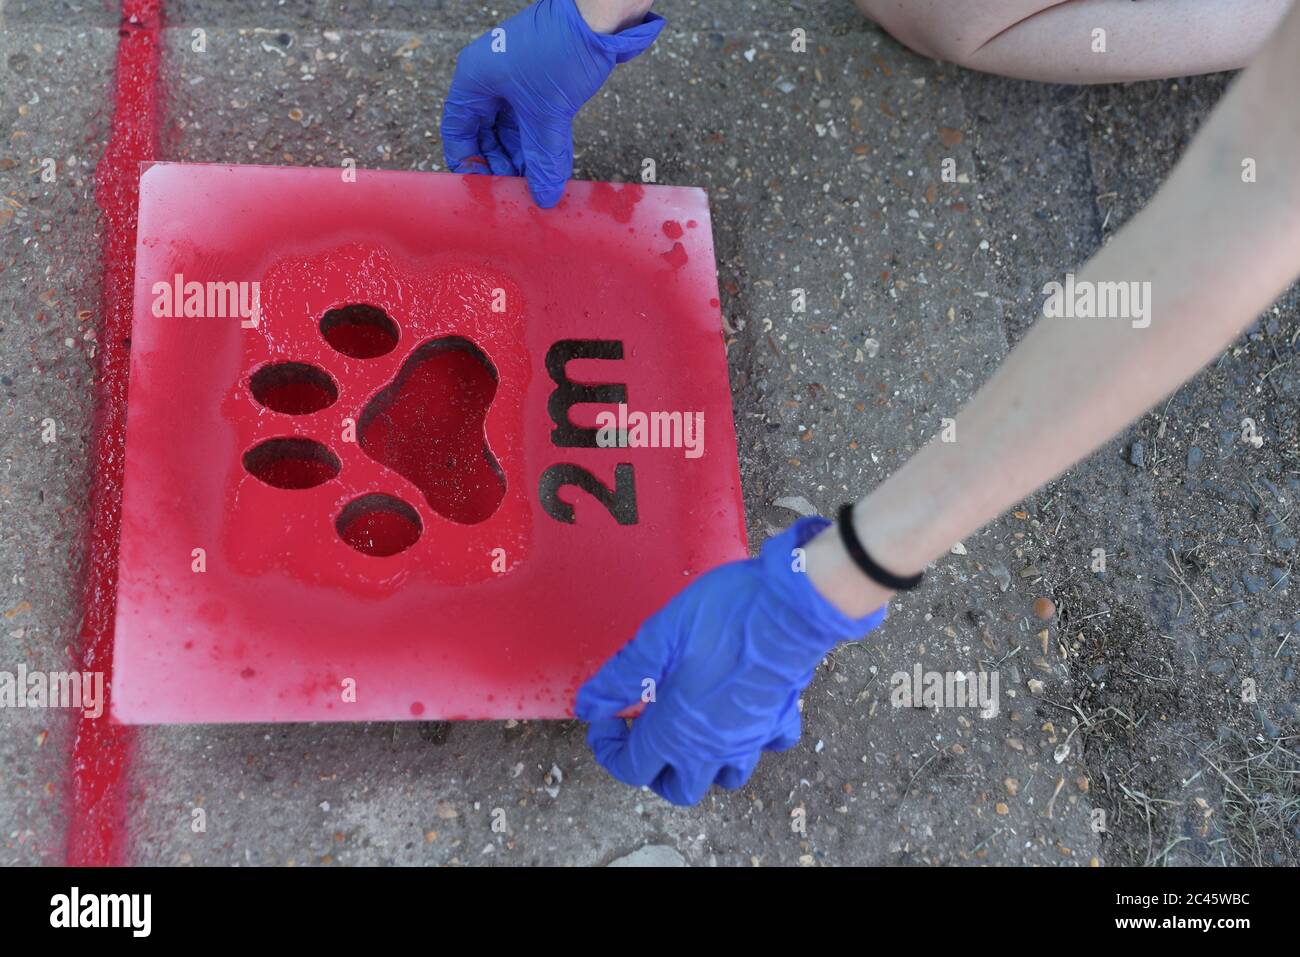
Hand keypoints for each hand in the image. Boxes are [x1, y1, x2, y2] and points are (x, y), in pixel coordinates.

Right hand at [440, 0, 663, 207]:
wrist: (601, 14)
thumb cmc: (562, 48)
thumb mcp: (548, 113)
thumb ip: (543, 158)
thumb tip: (543, 196)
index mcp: (475, 79)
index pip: (458, 130)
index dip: (468, 162)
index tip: (484, 189)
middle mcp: (491, 79)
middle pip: (484, 134)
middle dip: (500, 163)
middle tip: (516, 191)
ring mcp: (516, 81)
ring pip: (511, 130)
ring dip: (523, 158)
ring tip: (537, 184)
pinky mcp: (541, 84)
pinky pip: (533, 121)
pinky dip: (540, 144)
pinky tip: (551, 167)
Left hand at [575, 518, 886, 804]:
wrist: (793, 603)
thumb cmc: (724, 614)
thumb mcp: (658, 637)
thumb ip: (620, 676)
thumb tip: (588, 705)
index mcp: (678, 730)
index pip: (632, 768)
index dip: (608, 750)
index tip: (605, 719)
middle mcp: (715, 746)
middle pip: (677, 788)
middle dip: (651, 769)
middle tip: (641, 731)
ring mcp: (752, 736)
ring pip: (724, 778)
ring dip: (700, 765)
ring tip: (687, 730)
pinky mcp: (780, 717)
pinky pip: (766, 746)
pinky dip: (750, 740)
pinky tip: (736, 713)